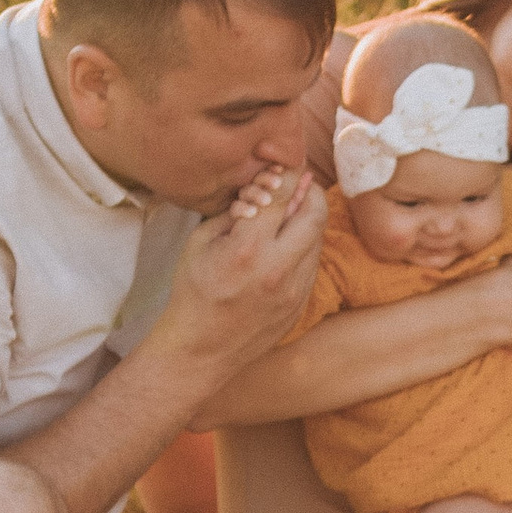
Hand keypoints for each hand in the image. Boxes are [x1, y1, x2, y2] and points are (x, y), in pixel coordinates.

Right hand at [153, 170, 326, 377]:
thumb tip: (262, 189)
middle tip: (301, 183)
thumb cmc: (194, 291)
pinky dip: (303, 247)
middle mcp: (278, 270)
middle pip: (314, 213)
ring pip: (317, 239)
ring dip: (307, 219)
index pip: (282, 196)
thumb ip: (234, 212)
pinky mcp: (301, 304)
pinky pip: (312, 264)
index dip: (289, 173)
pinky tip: (285, 245)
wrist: (202, 348)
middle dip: (310, 191)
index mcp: (247, 250)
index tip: (288, 164)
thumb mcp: (200, 242)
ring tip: (289, 212)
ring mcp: (295, 291)